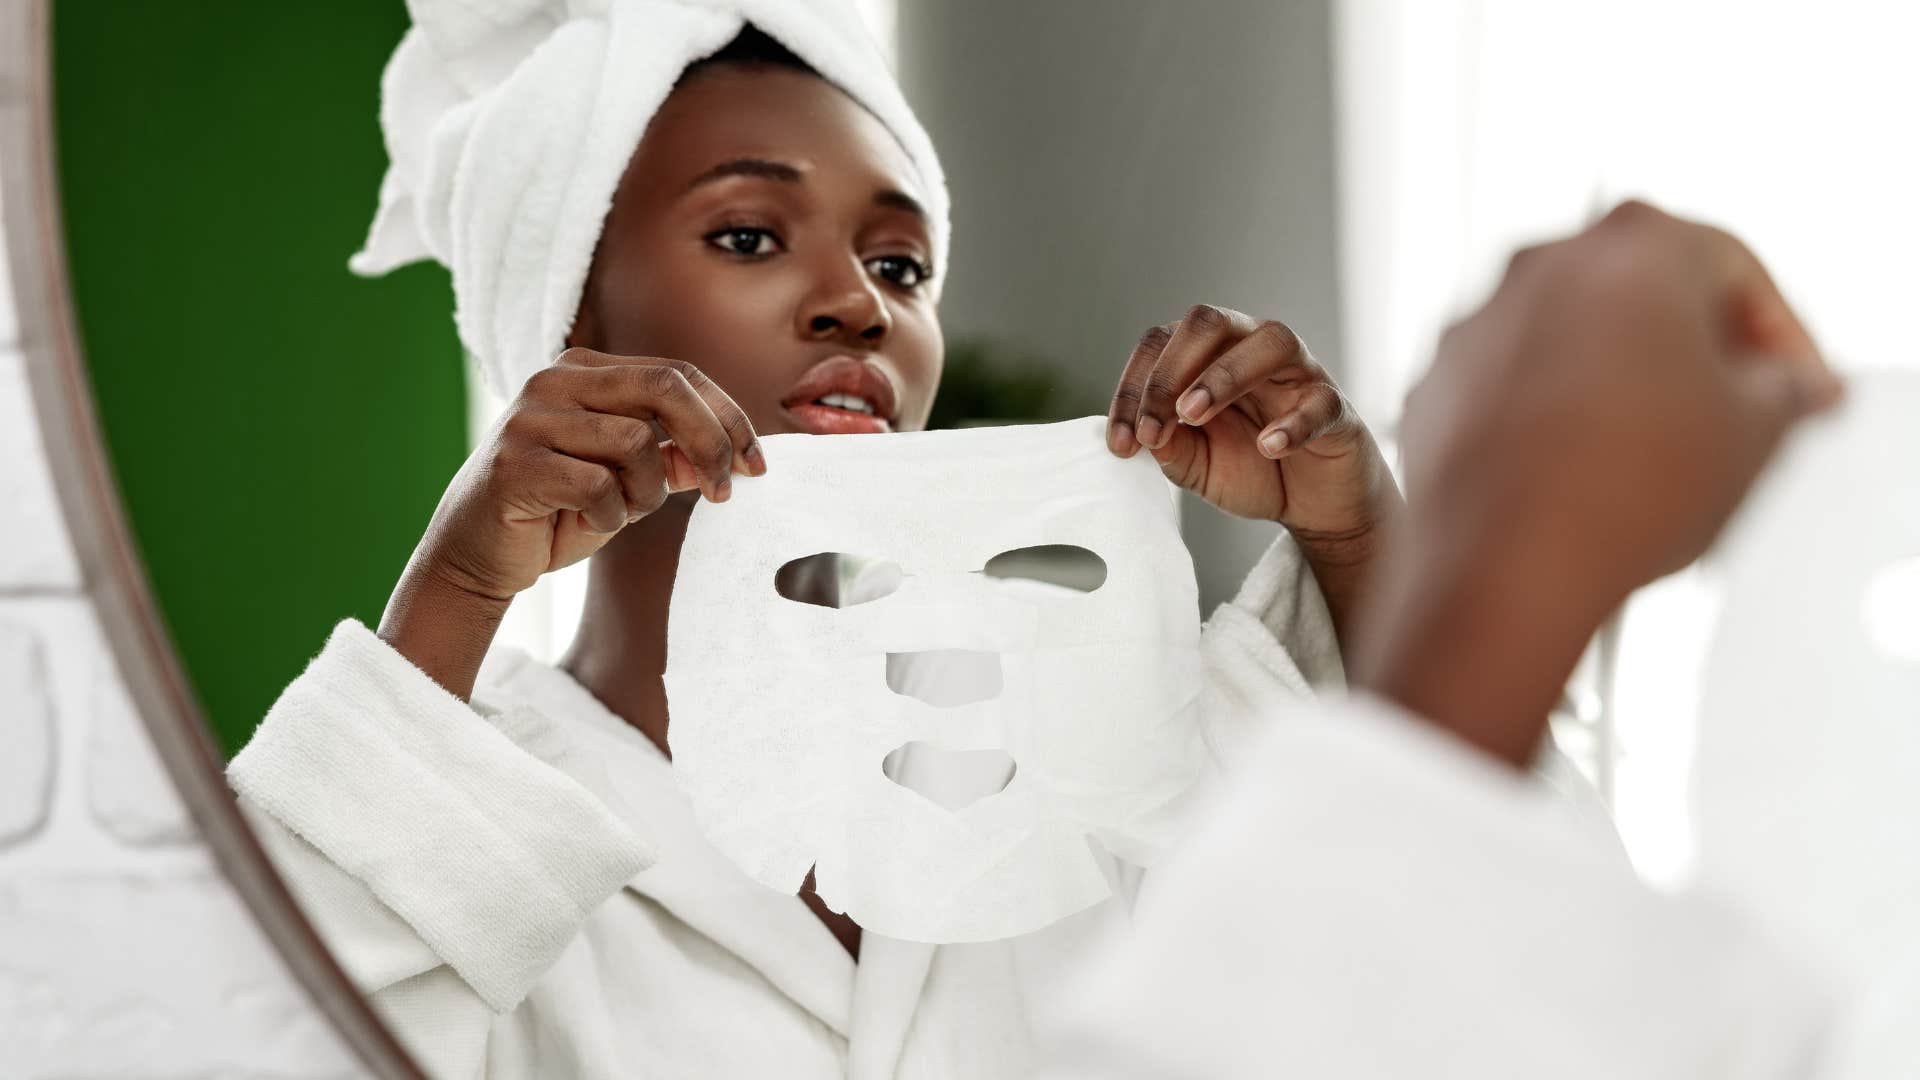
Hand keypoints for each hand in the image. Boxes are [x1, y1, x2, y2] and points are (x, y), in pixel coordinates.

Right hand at [380, 348, 763, 697]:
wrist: (475, 556)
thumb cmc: (554, 514)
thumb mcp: (626, 484)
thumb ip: (671, 460)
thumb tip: (729, 455)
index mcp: (584, 372)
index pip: (677, 373)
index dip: (727, 416)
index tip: (756, 464)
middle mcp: (554, 381)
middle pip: (665, 387)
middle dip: (711, 441)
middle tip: (725, 490)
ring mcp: (530, 417)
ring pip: (635, 443)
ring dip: (647, 492)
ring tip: (622, 513)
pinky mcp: (516, 463)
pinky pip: (598, 485)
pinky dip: (610, 515)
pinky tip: (588, 523)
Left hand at [1107, 305, 1396, 536]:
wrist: (1314, 504)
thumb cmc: (1253, 471)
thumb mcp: (1197, 465)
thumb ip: (1170, 448)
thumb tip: (1144, 435)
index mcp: (1209, 356)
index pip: (1162, 343)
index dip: (1134, 388)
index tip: (1123, 443)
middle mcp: (1253, 349)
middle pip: (1210, 322)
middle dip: (1170, 372)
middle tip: (1153, 428)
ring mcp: (1300, 373)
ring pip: (1271, 342)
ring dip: (1224, 376)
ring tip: (1194, 417)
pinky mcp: (1336, 407)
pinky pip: (1320, 401)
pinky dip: (1293, 423)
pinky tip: (1268, 447)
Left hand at [1356, 201, 1842, 764]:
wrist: (1503, 570)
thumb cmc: (1617, 494)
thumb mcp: (1756, 435)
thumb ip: (1784, 387)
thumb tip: (1782, 387)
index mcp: (1635, 247)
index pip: (1732, 268)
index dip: (1780, 336)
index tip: (1794, 383)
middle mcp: (1542, 267)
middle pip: (1642, 292)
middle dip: (1692, 350)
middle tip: (1732, 409)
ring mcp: (1476, 324)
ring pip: (1569, 338)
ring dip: (1615, 382)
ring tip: (1653, 453)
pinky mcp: (1434, 385)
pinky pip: (1510, 385)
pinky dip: (1547, 415)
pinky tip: (1581, 472)